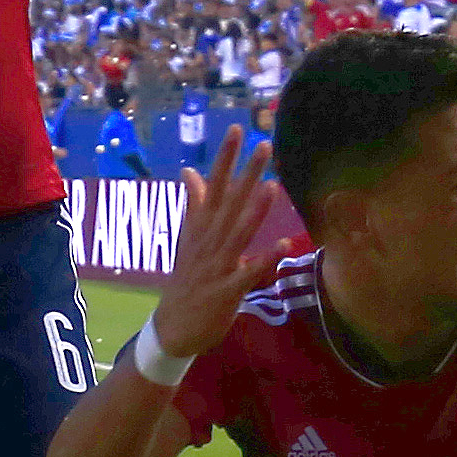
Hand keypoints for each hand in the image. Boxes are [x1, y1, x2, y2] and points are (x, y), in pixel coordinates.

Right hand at [148, 129, 284, 360]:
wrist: (172, 326)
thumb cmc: (188, 279)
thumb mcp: (189, 238)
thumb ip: (194, 203)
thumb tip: (189, 170)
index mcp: (200, 227)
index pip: (213, 184)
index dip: (225, 158)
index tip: (237, 129)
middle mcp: (208, 241)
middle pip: (229, 202)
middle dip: (246, 174)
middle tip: (264, 145)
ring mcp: (217, 265)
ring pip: (238, 233)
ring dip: (255, 211)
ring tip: (272, 186)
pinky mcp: (226, 290)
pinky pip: (248, 273)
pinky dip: (265, 259)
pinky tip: (284, 244)